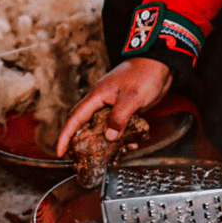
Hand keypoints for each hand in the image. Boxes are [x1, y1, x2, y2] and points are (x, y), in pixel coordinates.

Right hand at [55, 57, 172, 156]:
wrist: (161, 63)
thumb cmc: (145, 74)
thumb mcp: (132, 98)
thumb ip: (119, 117)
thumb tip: (110, 136)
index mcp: (98, 95)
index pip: (76, 117)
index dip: (66, 135)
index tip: (60, 151)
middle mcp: (103, 100)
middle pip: (86, 124)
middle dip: (83, 141)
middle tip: (82, 158)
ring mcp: (115, 104)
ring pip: (104, 126)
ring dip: (107, 141)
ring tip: (109, 156)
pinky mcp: (127, 108)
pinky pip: (120, 125)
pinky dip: (123, 136)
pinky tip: (130, 144)